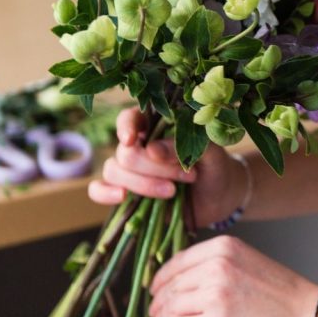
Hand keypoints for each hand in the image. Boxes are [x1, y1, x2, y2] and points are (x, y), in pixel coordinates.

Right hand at [87, 108, 247, 227]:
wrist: (219, 198)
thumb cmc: (215, 166)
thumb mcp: (211, 152)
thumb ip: (184, 145)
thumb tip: (151, 149)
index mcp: (156, 126)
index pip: (129, 118)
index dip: (127, 127)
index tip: (133, 139)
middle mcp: (138, 146)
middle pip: (125, 152)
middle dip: (155, 168)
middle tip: (187, 175)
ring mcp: (129, 171)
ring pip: (113, 171)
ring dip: (143, 184)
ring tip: (173, 191)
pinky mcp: (125, 194)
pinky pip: (98, 190)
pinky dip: (104, 193)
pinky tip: (122, 197)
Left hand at [148, 236, 317, 316]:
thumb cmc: (282, 294)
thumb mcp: (247, 261)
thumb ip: (215, 264)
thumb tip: (181, 279)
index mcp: (223, 247)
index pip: (177, 261)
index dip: (161, 278)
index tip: (155, 288)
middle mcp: (216, 267)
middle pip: (170, 285)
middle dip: (158, 301)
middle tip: (155, 312)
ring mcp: (215, 296)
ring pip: (170, 306)